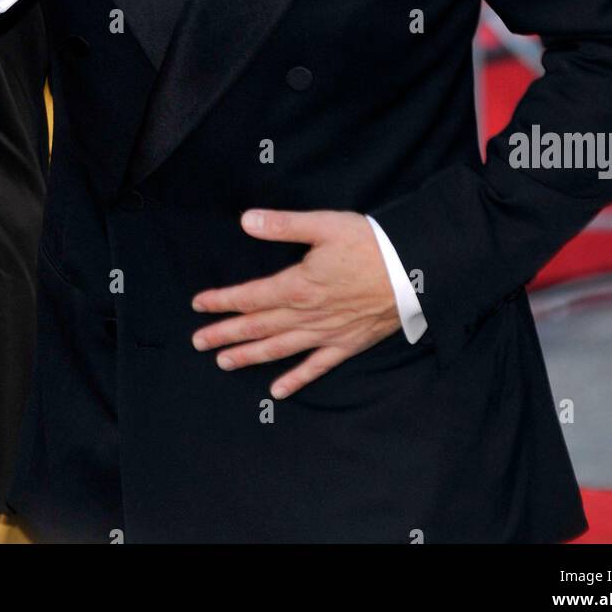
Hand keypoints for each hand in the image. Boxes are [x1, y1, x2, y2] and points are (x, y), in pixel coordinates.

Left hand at [191, 209, 401, 398]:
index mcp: (297, 285)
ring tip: (224, 363)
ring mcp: (326, 333)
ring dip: (250, 356)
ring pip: (279, 348)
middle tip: (198, 342)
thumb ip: (283, 225)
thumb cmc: (370, 244)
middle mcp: (307, 315)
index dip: (222, 301)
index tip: (199, 305)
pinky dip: (296, 379)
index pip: (250, 296)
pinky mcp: (346, 344)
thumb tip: (246, 220)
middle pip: (258, 326)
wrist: (414, 272)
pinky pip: (316, 367)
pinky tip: (277, 390)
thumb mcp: (324, 226)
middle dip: (225, 334)